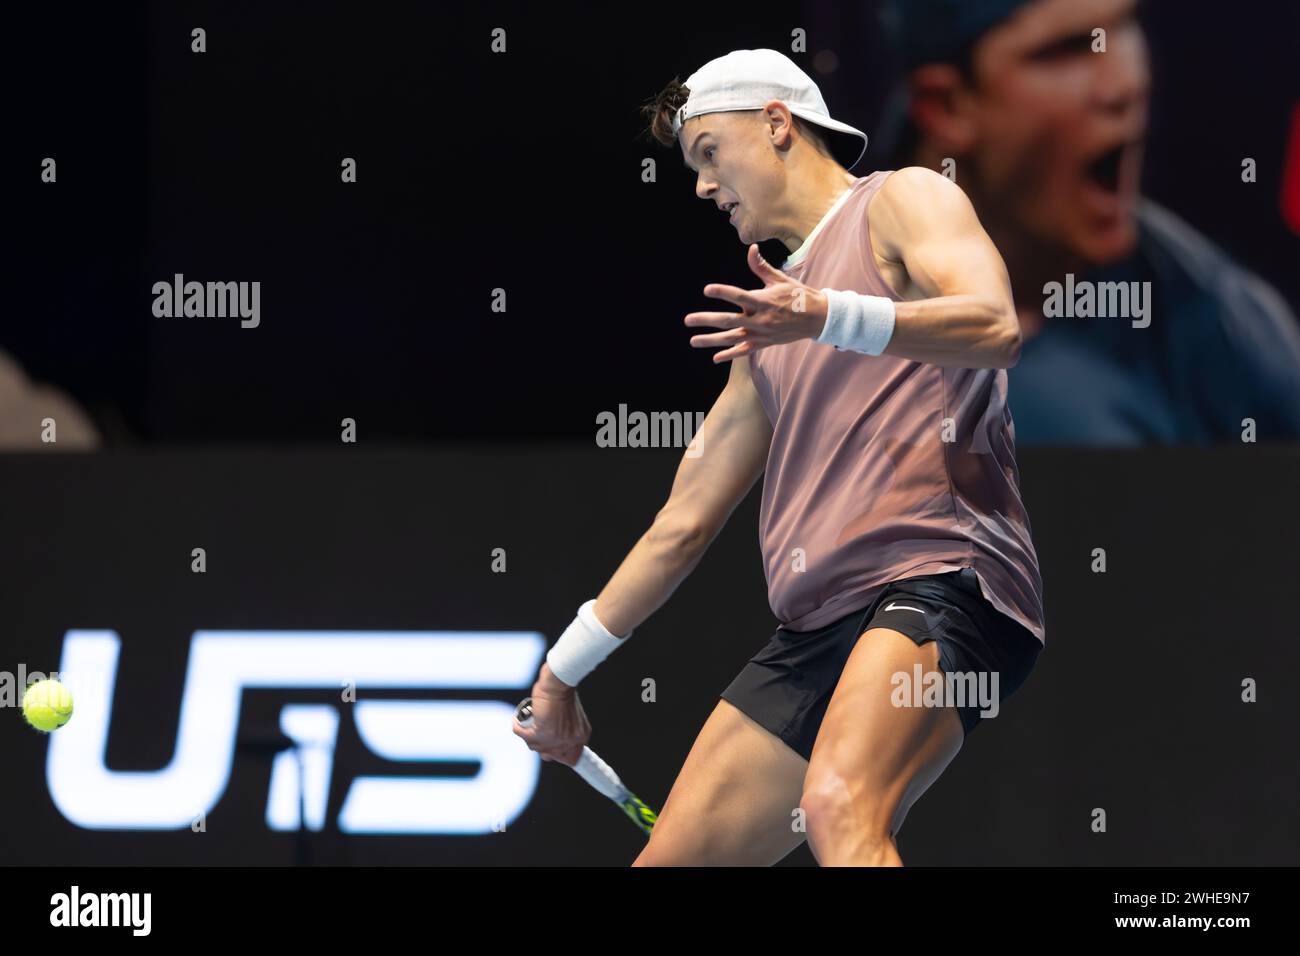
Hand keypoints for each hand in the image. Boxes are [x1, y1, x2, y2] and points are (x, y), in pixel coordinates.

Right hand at [512, 664, 591, 765]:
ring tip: (528, 720)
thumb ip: (566, 732)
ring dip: (528, 733)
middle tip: (536, 728)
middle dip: (539, 742)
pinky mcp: (540, 732)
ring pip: (534, 746)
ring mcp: (555, 739)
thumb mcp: (572, 717)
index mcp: (580, 737)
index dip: (557, 754)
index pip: (571, 759)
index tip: (549, 745)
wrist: (559, 682)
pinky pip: (522, 734)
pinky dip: (518, 725)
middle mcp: (569, 741)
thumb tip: (550, 751)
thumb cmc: (564, 694)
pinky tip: (518, 718)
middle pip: (548, 755)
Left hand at [684, 244, 827, 362]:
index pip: (739, 295)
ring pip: (732, 338)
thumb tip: (750, 248)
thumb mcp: (780, 279)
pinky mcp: (764, 343)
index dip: (723, 292)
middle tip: (687, 320)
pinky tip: (714, 357)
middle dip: (706, 320)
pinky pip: (744, 351)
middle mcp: (760, 319)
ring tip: (692, 341)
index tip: (707, 289)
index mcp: (764, 300)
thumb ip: (761, 266)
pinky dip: (729, 355)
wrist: (817, 318)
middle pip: (728, 320)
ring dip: (711, 340)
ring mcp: (761, 334)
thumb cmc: (798, 295)